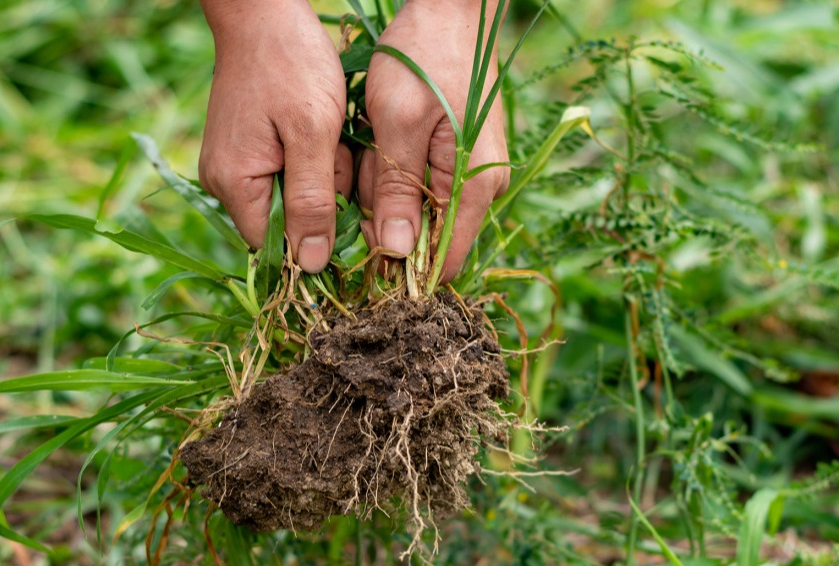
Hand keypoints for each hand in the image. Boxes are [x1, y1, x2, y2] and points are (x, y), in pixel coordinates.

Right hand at [199, 0, 352, 272]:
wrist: (263, 12)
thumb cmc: (291, 64)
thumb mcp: (313, 133)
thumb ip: (312, 202)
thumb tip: (310, 267)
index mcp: (234, 184)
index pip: (276, 247)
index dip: (315, 239)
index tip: (347, 208)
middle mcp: (224, 182)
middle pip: (286, 224)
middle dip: (322, 197)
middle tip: (335, 152)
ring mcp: (232, 165)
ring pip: (292, 197)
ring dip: (321, 176)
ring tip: (329, 135)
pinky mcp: (246, 149)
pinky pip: (286, 173)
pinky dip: (312, 158)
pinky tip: (320, 130)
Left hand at [358, 0, 509, 281]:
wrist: (450, 10)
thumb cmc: (424, 58)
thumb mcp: (398, 123)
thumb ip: (396, 191)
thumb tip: (399, 254)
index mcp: (474, 187)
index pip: (443, 262)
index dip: (400, 268)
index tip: (359, 252)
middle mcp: (481, 188)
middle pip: (425, 238)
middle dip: (383, 216)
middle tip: (357, 173)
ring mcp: (470, 173)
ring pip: (414, 210)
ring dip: (381, 190)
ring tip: (368, 146)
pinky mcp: (456, 159)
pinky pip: (416, 183)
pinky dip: (389, 170)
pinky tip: (378, 142)